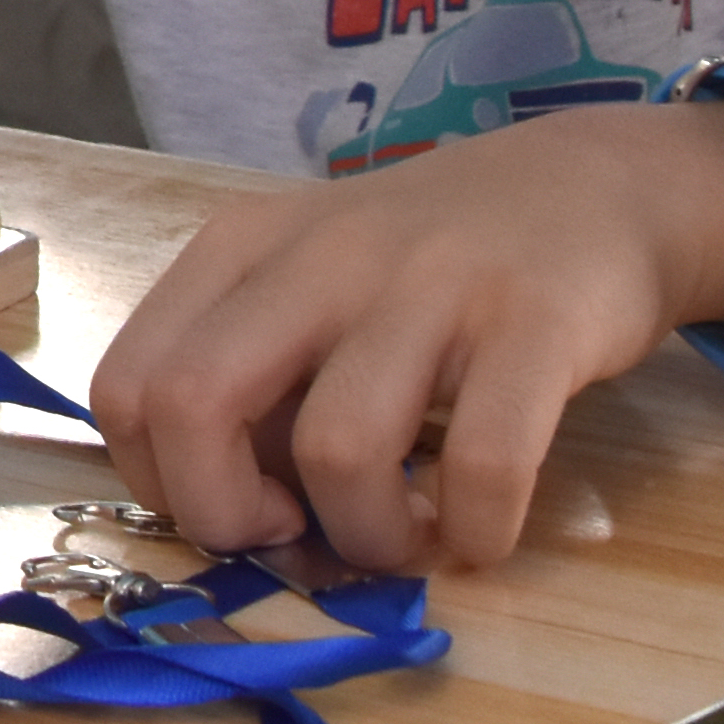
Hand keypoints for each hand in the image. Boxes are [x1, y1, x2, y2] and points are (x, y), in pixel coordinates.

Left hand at [83, 106, 723, 571]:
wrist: (595, 187)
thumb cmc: (433, 264)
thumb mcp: (313, 284)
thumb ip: (254, 376)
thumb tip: (217, 508)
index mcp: (243, 248)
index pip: (127, 385)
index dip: (164, 481)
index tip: (237, 505)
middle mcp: (320, 257)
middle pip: (193, 404)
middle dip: (226, 516)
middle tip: (297, 536)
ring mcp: (430, 284)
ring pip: (338, 450)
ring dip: (368, 537)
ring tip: (408, 535)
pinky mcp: (535, 323)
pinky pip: (483, 464)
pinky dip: (475, 532)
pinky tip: (480, 531)